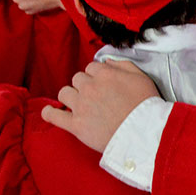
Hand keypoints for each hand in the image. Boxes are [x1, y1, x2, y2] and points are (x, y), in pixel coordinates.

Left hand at [40, 60, 158, 152]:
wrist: (142, 133)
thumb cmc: (145, 106)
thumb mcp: (142, 77)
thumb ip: (124, 65)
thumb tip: (107, 61)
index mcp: (105, 74)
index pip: (91, 67)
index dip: (97, 75)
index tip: (102, 84)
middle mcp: (90, 87)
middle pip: (77, 78)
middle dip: (85, 85)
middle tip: (95, 96)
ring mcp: (81, 106)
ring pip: (64, 93)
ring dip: (70, 96)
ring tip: (79, 104)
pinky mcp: (75, 124)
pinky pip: (53, 115)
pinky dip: (49, 113)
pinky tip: (50, 111)